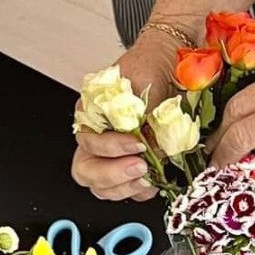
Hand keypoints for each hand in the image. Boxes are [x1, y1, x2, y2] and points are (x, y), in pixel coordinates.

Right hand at [70, 27, 177, 201]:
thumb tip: (153, 146)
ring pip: (100, 185)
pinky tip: (155, 182)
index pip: (87, 140)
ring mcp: (109, 154)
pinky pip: (123, 189)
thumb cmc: (152, 66)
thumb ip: (145, 112)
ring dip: (124, 187)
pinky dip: (137, 191)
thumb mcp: (148, 81)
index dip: (110, 147)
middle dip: (112, 174)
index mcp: (91, 112)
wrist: (168, 62)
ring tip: (149, 178)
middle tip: (140, 167)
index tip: (137, 143)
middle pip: (86, 169)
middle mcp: (95, 135)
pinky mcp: (127, 164)